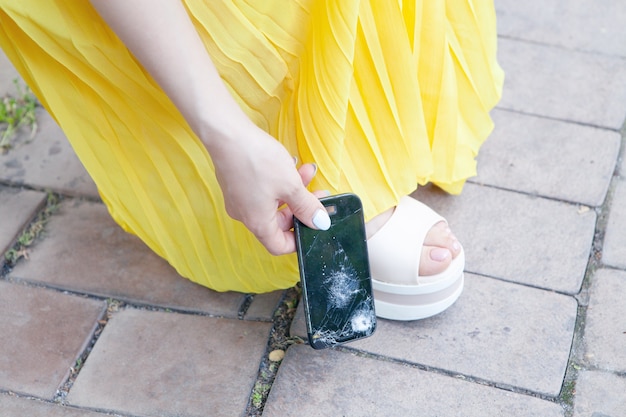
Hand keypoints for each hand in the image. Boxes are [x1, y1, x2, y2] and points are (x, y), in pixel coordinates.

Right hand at [209, 123, 329, 254]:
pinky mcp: (236, 183)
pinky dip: (278, 181)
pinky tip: (288, 163)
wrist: (226, 133)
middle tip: (318, 192)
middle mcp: (245, 215)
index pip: (278, 245)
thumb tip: (320, 223)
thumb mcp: (291, 185)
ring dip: (293, 189)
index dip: (298, 239)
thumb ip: (307, 206)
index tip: (314, 223)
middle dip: (301, 206)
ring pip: (273, 202)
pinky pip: (262, 190)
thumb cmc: (257, 160)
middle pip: (278, 221)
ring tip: (307, 171)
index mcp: (257, 222)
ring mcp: (238, 199)